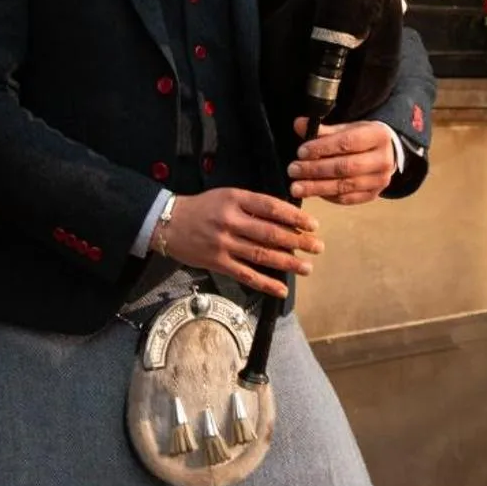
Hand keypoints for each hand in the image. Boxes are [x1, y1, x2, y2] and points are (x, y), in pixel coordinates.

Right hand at [160, 188, 322, 298]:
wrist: (169, 223)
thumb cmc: (203, 207)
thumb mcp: (227, 196)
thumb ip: (252, 205)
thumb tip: (285, 217)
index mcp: (234, 199)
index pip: (271, 207)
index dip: (294, 217)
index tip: (313, 225)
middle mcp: (230, 221)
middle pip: (270, 233)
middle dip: (298, 241)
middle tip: (317, 247)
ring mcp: (223, 244)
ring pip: (261, 255)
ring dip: (287, 263)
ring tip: (307, 267)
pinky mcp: (218, 263)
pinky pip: (246, 275)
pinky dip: (266, 284)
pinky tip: (282, 289)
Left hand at [288, 118, 395, 205]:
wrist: (386, 153)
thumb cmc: (361, 138)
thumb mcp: (347, 128)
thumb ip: (323, 129)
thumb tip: (298, 124)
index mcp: (378, 136)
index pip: (347, 142)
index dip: (322, 148)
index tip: (300, 152)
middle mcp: (383, 160)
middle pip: (345, 167)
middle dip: (315, 170)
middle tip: (293, 170)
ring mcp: (380, 180)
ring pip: (344, 186)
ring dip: (317, 187)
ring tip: (296, 187)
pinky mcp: (373, 195)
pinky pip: (346, 199)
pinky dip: (327, 196)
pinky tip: (312, 192)